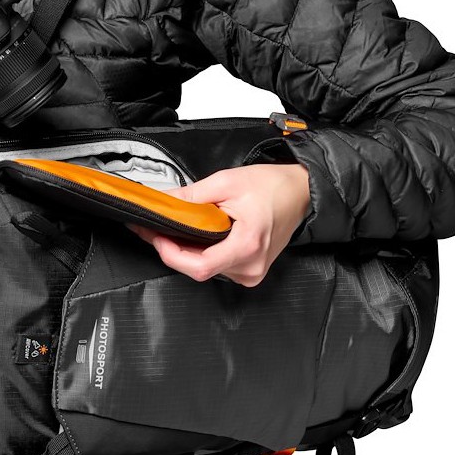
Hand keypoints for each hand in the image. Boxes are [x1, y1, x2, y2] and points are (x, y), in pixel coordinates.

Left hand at [125, 163, 310, 285]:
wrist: (299, 193)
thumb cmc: (272, 188)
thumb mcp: (226, 182)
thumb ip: (191, 196)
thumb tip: (163, 203)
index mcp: (247, 246)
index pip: (199, 267)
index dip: (171, 254)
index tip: (155, 236)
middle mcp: (250, 267)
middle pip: (198, 269)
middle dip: (173, 249)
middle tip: (156, 228)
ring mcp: (251, 272)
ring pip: (205, 269)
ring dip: (186, 251)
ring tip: (178, 228)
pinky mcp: (249, 271)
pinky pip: (216, 267)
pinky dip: (201, 252)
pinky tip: (198, 236)